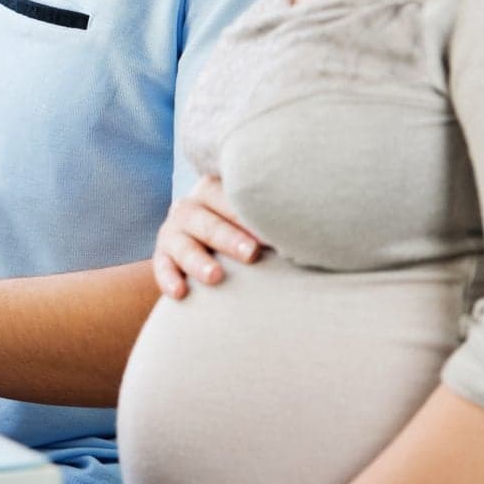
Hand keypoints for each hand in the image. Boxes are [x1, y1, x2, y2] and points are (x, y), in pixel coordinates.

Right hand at [154, 174, 263, 298]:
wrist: (211, 242)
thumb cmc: (247, 228)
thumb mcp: (254, 217)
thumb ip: (275, 217)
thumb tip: (322, 228)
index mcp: (214, 189)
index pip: (229, 196)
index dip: (250, 214)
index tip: (274, 234)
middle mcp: (190, 206)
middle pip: (206, 219)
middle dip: (229, 237)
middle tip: (252, 254)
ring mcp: (173, 231)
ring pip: (182, 243)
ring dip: (198, 259)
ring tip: (216, 276)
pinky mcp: (163, 255)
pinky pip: (161, 266)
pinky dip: (168, 278)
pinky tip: (180, 293)